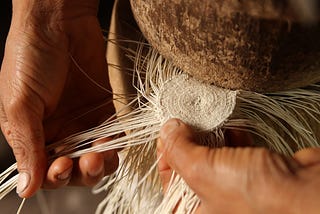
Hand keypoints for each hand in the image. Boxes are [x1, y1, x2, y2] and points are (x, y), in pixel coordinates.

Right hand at [0, 0, 117, 197]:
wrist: (59, 23)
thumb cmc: (30, 58)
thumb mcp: (20, 103)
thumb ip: (27, 146)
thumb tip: (25, 187)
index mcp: (32, 133)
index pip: (44, 171)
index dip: (54, 177)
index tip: (61, 167)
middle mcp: (58, 131)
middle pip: (73, 169)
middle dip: (81, 173)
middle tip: (85, 163)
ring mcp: (82, 121)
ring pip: (95, 156)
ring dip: (99, 163)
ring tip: (98, 153)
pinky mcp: (103, 109)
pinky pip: (112, 136)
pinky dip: (114, 143)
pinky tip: (109, 138)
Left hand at [158, 119, 319, 213]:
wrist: (306, 193)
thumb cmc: (255, 197)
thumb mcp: (201, 170)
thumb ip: (178, 149)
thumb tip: (168, 131)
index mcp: (195, 212)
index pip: (168, 180)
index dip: (166, 154)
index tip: (167, 132)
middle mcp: (214, 203)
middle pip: (191, 164)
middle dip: (190, 141)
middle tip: (186, 122)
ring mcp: (235, 187)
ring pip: (213, 155)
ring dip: (211, 136)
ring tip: (209, 122)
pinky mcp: (255, 172)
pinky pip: (236, 151)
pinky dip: (233, 138)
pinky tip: (233, 129)